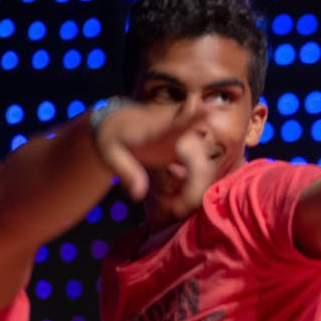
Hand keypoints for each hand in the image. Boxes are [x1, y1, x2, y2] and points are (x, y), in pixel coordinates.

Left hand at [93, 101, 213, 202]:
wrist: (121, 127)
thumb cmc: (114, 140)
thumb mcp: (111, 154)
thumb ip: (126, 172)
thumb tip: (137, 194)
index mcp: (158, 131)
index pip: (179, 125)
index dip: (196, 118)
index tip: (209, 108)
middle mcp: (180, 135)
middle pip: (200, 162)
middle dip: (194, 189)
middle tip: (176, 211)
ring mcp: (188, 143)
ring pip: (205, 170)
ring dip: (195, 192)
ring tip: (176, 210)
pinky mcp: (191, 152)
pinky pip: (202, 174)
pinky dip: (194, 191)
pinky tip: (180, 203)